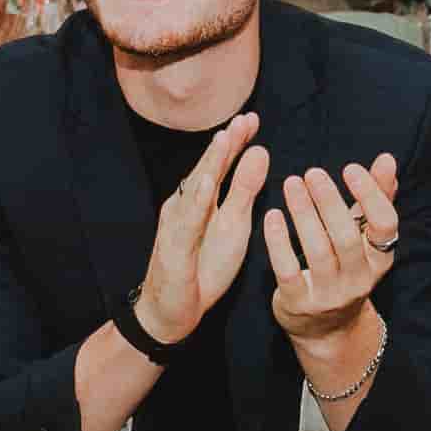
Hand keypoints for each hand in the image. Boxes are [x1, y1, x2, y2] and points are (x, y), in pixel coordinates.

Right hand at [137, 110, 267, 345]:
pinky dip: (196, 201)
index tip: (253, 119)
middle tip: (244, 118)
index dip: (236, 143)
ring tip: (226, 139)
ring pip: (195, 190)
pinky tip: (206, 184)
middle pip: (207, 169)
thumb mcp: (234, 226)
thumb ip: (245, 190)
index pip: (220, 166)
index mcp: (200, 200)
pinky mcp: (174, 250)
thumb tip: (260, 151)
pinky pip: (187, 223)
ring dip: (211, 163)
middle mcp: (184, 206)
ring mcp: (176, 226)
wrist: (171, 312)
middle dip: (225, 144)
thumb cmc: (202, 267)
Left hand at [264, 155, 400, 342]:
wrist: (327, 329)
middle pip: (346, 237)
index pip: (385, 226)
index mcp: (380, 259)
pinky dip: (278, 242)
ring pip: (318, 251)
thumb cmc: (345, 268)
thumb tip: (387, 158)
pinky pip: (288, 270)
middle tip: (312, 173)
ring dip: (303, 214)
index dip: (370, 195)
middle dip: (329, 202)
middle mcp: (358, 279)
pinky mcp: (298, 303)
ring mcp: (328, 294)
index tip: (350, 168)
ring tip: (291, 184)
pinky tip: (272, 216)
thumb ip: (376, 198)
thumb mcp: (364, 238)